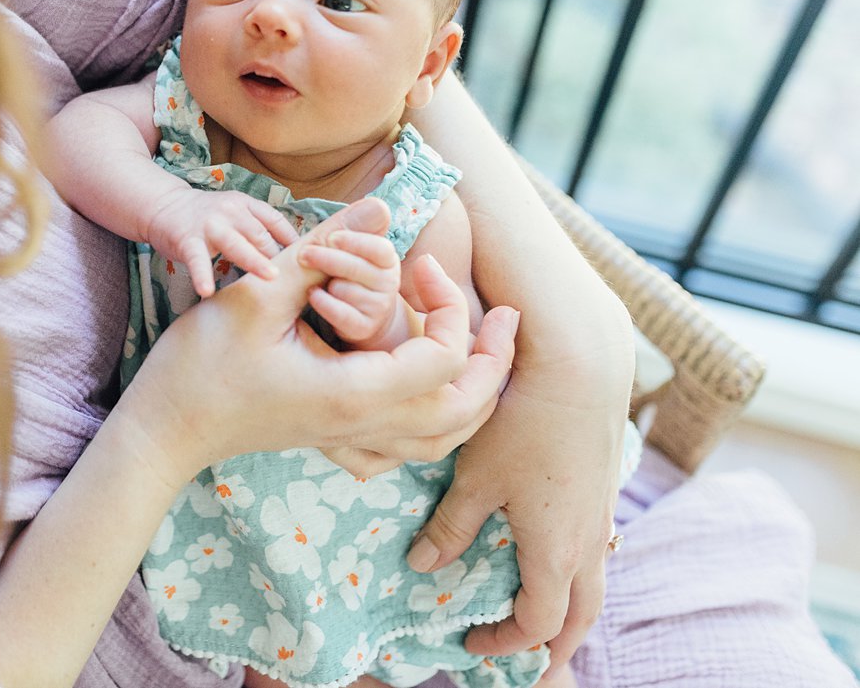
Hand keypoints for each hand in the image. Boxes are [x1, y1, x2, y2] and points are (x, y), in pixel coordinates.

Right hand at [118, 201, 516, 486]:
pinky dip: (439, 424)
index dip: (448, 303)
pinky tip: (428, 390)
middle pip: (467, 409)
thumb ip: (324, 249)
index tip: (416, 265)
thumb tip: (381, 207)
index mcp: (356, 393)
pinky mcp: (338, 444)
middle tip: (502, 315)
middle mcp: (365, 426)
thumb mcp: (260, 293)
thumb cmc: (202, 362)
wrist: (165, 426)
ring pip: (447, 438)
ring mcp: (352, 442)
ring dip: (476, 394)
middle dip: (494, 359)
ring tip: (482, 348)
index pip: (445, 356)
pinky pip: (412, 449)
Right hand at [144, 188, 298, 296]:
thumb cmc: (206, 217)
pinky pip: (197, 260)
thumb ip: (260, 228)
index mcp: (246, 204)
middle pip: (261, 235)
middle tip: (299, 280)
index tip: (312, 260)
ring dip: (254, 262)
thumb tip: (296, 254)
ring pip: (237, 244)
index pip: (276, 222)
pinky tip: (207, 291)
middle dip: (279, 257)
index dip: (295, 241)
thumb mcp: (236, 212)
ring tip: (270, 279)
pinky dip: (202, 275)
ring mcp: (209, 225)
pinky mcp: (187, 239)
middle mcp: (231, 211)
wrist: (163, 206)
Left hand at [296, 198, 402, 346]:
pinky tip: (312, 295)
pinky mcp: (364, 329)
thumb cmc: (346, 273)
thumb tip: (377, 204)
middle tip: (304, 255)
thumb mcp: (347, 249)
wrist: (357, 315)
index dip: (354, 242)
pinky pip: (341, 314)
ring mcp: (378, 307)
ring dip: (326, 285)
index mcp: (386, 258)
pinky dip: (323, 303)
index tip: (331, 238)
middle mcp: (388, 282)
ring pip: (346, 290)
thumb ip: (352, 229)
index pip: (379, 248)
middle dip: (328, 259)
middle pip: (358, 268)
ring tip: (315, 282)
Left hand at [404, 313, 632, 675]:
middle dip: (557, 647)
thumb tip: (422, 565)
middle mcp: (589, 543)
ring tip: (547, 623)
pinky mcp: (603, 490)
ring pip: (595, 584)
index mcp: (556, 552)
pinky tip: (554, 558)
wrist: (579, 368)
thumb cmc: (521, 422)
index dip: (505, 643)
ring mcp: (602, 516)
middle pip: (582, 617)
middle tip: (534, 668)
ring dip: (572, 611)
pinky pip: (596, 551)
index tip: (471, 642)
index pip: (538, 623)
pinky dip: (576, 573)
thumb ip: (450, 527)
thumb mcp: (475, 478)